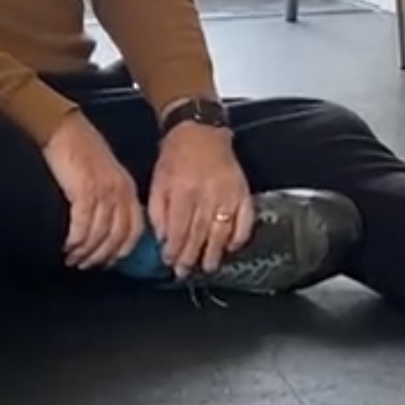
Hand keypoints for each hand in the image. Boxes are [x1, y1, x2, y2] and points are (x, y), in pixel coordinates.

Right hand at [43, 113, 144, 269]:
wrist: (63, 130)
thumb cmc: (79, 151)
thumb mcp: (103, 175)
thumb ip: (109, 199)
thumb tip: (104, 229)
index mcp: (127, 189)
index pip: (134, 230)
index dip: (120, 251)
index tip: (106, 262)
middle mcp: (120, 192)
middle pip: (118, 237)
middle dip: (101, 256)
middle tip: (85, 265)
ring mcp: (103, 192)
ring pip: (100, 236)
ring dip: (85, 252)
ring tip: (71, 258)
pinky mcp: (84, 191)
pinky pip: (83, 227)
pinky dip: (75, 242)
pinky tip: (66, 247)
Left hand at [147, 123, 254, 278]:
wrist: (199, 132)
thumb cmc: (176, 157)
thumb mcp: (158, 182)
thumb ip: (159, 212)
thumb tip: (163, 240)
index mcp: (183, 190)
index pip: (179, 229)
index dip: (174, 249)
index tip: (170, 262)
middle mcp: (207, 193)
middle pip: (199, 234)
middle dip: (191, 257)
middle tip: (185, 272)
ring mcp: (228, 194)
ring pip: (221, 231)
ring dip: (214, 252)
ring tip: (207, 267)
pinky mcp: (243, 192)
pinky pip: (245, 220)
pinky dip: (240, 236)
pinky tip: (232, 247)